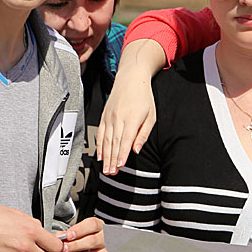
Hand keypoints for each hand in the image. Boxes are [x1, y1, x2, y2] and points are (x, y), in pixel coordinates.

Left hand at [51, 216, 110, 251]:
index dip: (79, 230)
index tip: (67, 235)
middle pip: (92, 241)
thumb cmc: (82, 242)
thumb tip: (59, 236)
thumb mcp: (75, 235)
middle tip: (61, 250)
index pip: (92, 225)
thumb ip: (67, 235)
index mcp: (100, 227)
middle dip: (74, 246)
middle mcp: (106, 240)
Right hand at [97, 40, 164, 174]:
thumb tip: (136, 150)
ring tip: (106, 169)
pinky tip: (100, 155)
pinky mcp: (104, 116)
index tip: (119, 165)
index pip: (125, 140)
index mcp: (132, 118)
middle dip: (112, 159)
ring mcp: (109, 117)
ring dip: (105, 156)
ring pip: (106, 140)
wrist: (131, 78)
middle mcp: (118, 118)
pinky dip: (99, 145)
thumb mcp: (151, 116)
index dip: (122, 154)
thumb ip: (143, 134)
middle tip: (111, 173)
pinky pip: (101, 133)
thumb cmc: (144, 97)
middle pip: (114, 143)